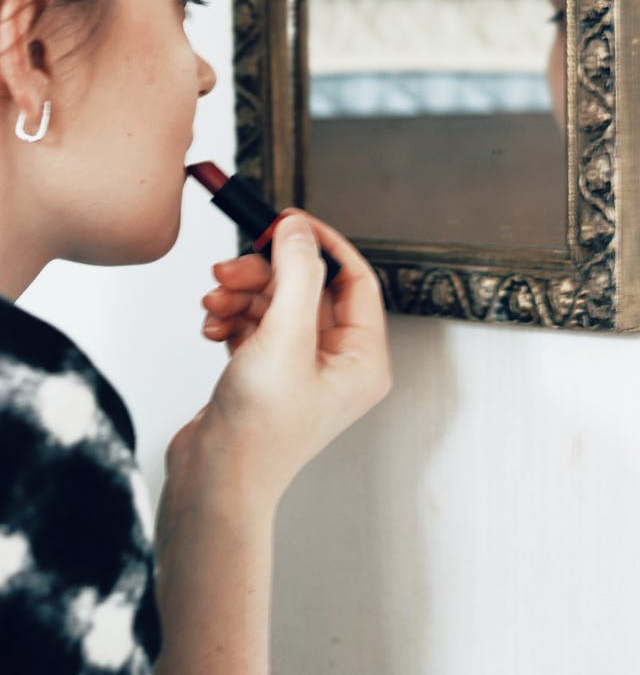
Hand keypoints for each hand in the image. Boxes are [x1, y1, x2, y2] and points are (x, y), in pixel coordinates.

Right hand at [164, 212, 390, 515]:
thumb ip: (296, 275)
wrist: (213, 483)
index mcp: (362, 358)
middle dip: (266, 273)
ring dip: (241, 293)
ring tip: (213, 301)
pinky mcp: (267, 373)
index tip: (287, 222)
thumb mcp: (284, 338)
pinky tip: (211, 326)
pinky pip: (254, 324)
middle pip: (307, 287)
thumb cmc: (258, 432)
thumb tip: (297, 229)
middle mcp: (336, 362)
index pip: (354, 279)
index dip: (321, 244)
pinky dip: (231, 317)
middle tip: (230, 267)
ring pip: (275, 302)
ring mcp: (300, 368)